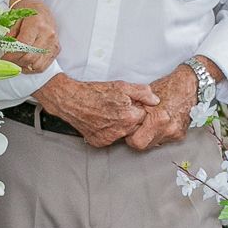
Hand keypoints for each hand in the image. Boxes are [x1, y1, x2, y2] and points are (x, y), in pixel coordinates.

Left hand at [5, 0, 56, 73]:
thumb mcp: (14, 18)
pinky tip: (25, 62)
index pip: (23, 46)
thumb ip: (9, 35)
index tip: (3, 58)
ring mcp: (54, 42)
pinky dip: (32, 68)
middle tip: (7, 61)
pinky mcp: (56, 49)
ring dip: (24, 66)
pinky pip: (43, 66)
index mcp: (37, 23)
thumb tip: (4, 50)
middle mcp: (48, 34)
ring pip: (37, 65)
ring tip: (16, 61)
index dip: (11, 55)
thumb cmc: (26, 11)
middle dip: (16, 62)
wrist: (40, 8)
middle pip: (30, 58)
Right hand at [32, 73, 157, 147]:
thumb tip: (155, 100)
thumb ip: (142, 92)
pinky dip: (108, 131)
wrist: (71, 100)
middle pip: (135, 127)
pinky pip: (110, 138)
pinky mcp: (99, 142)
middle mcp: (121, 131)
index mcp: (130, 117)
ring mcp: (109, 138)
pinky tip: (101, 121)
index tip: (130, 104)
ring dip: (120, 125)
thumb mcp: (122, 86)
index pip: (145, 116)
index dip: (138, 108)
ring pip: (123, 133)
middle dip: (130, 118)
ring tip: (108, 113)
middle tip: (118, 108)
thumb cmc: (95, 92)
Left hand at [125, 63, 203, 150]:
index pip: (136, 142)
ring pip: (154, 144)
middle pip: (144, 146)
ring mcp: (175, 133)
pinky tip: (161, 123)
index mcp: (159, 118)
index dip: (130, 136)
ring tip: (151, 122)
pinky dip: (160, 133)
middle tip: (138, 126)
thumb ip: (133, 109)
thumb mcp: (145, 95)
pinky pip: (164, 140)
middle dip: (138, 138)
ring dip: (150, 136)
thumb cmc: (167, 87)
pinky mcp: (180, 135)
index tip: (130, 129)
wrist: (189, 86)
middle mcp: (169, 129)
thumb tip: (122, 120)